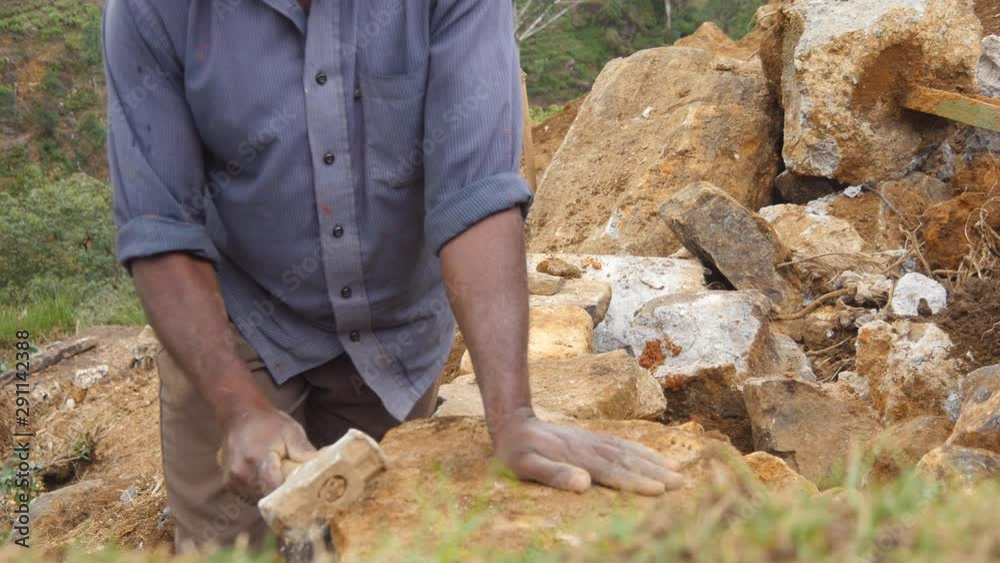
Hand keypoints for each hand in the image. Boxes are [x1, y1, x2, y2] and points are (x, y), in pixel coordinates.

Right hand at [219, 405, 315, 502]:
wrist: (239, 415)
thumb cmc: (269, 423)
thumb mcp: (291, 431)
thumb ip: (304, 452)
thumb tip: (322, 470)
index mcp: (258, 459)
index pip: (276, 490)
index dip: (292, 495)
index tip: (305, 494)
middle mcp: (242, 474)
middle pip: (268, 497)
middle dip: (283, 495)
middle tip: (297, 488)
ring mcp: (233, 481)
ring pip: (258, 499)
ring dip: (271, 494)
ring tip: (282, 481)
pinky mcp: (229, 484)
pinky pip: (249, 496)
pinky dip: (260, 492)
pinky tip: (268, 480)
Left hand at [492, 410, 684, 495]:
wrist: (513, 422)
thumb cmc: (517, 452)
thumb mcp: (527, 467)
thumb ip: (554, 474)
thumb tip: (584, 483)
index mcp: (579, 458)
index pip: (613, 472)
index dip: (637, 482)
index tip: (660, 490)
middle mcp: (591, 448)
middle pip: (628, 461)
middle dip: (655, 472)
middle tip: (681, 482)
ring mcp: (593, 442)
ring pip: (629, 452)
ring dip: (654, 461)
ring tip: (677, 469)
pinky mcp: (591, 439)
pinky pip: (621, 444)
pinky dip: (641, 450)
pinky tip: (653, 455)